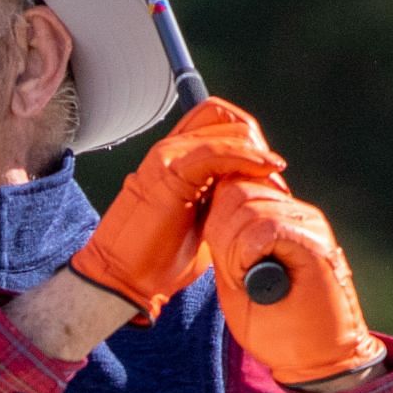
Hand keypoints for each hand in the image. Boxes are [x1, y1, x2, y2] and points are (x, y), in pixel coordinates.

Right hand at [69, 98, 285, 322]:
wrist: (121, 278)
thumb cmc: (159, 259)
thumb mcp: (202, 221)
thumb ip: (221, 198)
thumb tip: (255, 193)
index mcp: (174, 160)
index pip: (215, 122)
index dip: (247, 139)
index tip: (267, 170)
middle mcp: (168, 151)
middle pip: (219, 114)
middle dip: (252, 136)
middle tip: (269, 170)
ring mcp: (165, 157)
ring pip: (221, 127)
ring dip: (255, 149)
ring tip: (271, 176)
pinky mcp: (169, 172)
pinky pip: (217, 151)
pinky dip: (247, 158)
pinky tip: (265, 172)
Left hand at [205, 178, 385, 387]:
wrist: (317, 361)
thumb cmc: (277, 326)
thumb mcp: (238, 278)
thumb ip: (229, 244)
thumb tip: (212, 214)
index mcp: (278, 218)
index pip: (232, 187)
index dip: (214, 219)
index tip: (223, 262)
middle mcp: (297, 214)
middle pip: (235, 190)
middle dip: (218, 231)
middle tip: (232, 273)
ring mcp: (309, 226)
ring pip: (248, 207)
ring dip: (232, 248)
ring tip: (244, 280)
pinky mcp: (316, 244)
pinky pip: (266, 227)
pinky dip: (247, 254)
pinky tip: (253, 279)